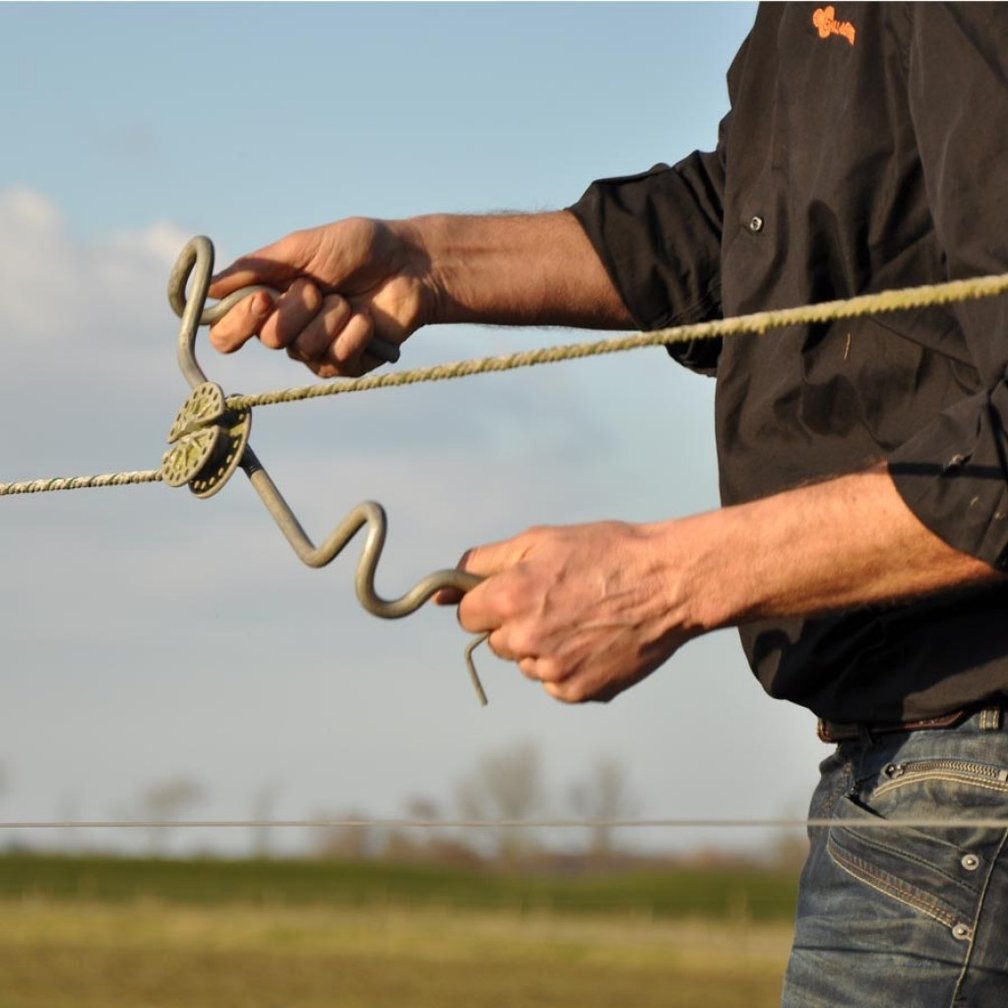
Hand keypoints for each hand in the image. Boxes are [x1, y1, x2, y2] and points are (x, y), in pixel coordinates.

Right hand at [207, 218, 433, 377]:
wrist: (409, 263)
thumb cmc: (358, 247)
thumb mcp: (302, 246)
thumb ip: (257, 267)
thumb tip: (211, 287)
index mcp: (269, 300)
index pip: (228, 333)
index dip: (237, 324)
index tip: (263, 300)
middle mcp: (288, 329)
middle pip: (267, 339)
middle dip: (295, 309)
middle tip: (318, 288)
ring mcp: (317, 350)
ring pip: (302, 349)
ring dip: (329, 317)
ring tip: (348, 299)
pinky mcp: (348, 364)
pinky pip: (336, 360)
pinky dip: (353, 333)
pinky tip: (365, 317)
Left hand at [445, 520, 697, 702]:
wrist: (669, 582)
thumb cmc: (605, 552)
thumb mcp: (540, 541)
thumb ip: (482, 564)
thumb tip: (438, 593)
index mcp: (510, 598)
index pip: (467, 615)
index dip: (490, 601)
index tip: (517, 591)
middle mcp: (525, 639)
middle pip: (497, 641)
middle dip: (516, 623)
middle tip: (559, 600)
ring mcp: (552, 671)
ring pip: (526, 663)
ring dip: (543, 646)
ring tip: (585, 618)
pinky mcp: (578, 691)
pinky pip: (555, 682)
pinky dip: (570, 666)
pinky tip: (596, 640)